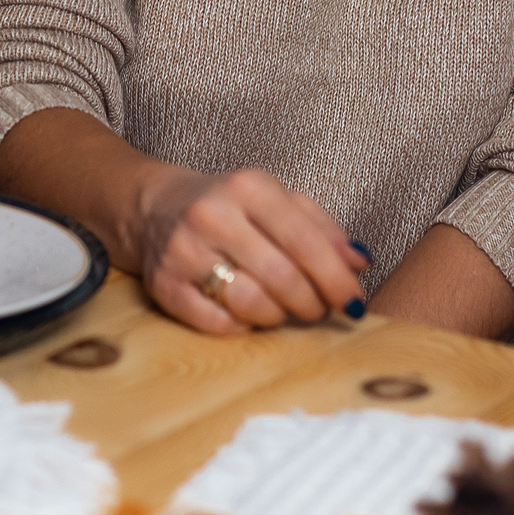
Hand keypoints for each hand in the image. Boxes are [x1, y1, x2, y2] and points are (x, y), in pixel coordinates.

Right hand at [130, 164, 368, 335]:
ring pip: (251, 304)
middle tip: (320, 310)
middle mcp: (213, 215)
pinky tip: (248, 314)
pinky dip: (243, 327)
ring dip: (280, 317)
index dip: (336, 278)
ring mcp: (184, 251)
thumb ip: (321, 227)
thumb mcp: (277, 200)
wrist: (154, 208)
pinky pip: (218, 324)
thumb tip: (360, 262)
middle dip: (312, 303)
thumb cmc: (229, 207)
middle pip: (282, 277)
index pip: (305, 241)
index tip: (355, 301)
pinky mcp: (165, 285)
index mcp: (249, 187)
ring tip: (285, 310)